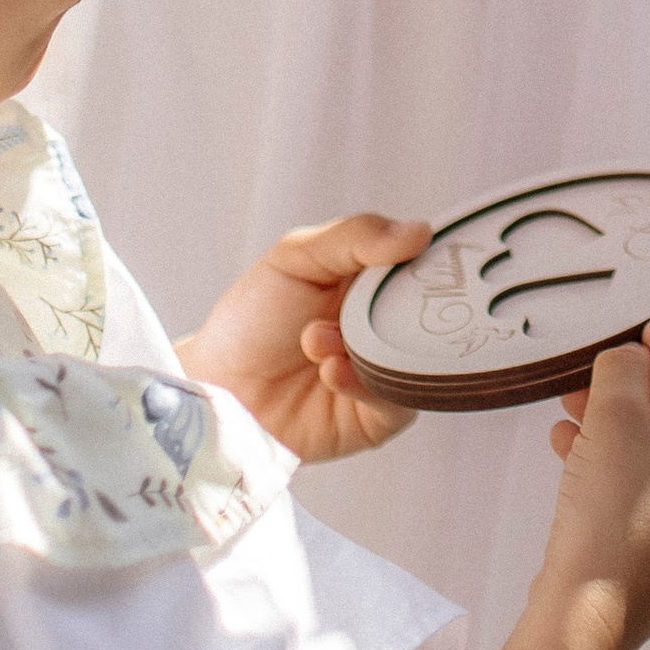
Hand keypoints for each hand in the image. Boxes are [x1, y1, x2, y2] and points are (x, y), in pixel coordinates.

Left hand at [178, 212, 430, 459]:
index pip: (428, 264)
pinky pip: (396, 402)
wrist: (215, 387)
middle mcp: (389, 327)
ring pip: (416, 360)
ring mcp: (385, 372)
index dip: (434, 259)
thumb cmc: (252, 318)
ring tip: (318, 339)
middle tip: (369, 304)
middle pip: (433, 315)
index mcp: (379, 281)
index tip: (423, 253)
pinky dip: (365, 384)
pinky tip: (328, 370)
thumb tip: (419, 231)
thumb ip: (355, 237)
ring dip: (370, 348)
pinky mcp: (374, 418)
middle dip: (405, 308)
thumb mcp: (297, 256)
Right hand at [541, 320, 649, 649]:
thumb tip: (632, 359)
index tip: (641, 339)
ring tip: (573, 407)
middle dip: (643, 388)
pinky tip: (571, 446)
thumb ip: (627, 368)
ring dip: (625, 422)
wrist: (581, 627)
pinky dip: (623, 462)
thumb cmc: (609, 525)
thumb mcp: (616, 420)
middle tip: (598, 373)